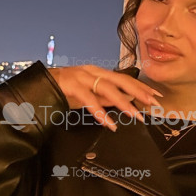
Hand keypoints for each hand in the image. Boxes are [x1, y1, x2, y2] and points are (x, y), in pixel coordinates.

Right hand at [47, 64, 161, 131]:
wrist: (38, 85)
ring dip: (123, 102)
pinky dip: (100, 112)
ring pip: (107, 88)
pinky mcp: (71, 86)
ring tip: (135, 115)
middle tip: (153, 102)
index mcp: (98, 73)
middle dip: (139, 91)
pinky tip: (109, 123)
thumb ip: (105, 98)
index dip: (141, 86)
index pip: (125, 78)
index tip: (156, 95)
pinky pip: (89, 100)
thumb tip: (125, 102)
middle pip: (121, 79)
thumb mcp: (89, 94)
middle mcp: (92, 72)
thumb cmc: (64, 90)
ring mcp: (81, 77)